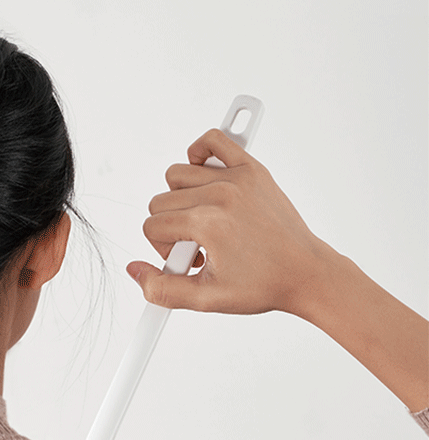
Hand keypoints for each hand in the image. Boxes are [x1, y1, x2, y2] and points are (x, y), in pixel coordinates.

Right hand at [126, 128, 331, 317]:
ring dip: (181, 199)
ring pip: (177, 174)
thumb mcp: (205, 299)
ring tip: (204, 222)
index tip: (188, 260)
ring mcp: (237, 177)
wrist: (305, 273)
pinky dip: (201, 153)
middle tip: (198, 246)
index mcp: (208, 223)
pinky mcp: (252, 168)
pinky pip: (213, 140)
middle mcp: (220, 194)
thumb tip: (134, 269)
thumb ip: (161, 289)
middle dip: (170, 227)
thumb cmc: (262, 284)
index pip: (152, 225)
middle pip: (160, 200)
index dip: (162, 249)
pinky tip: (206, 179)